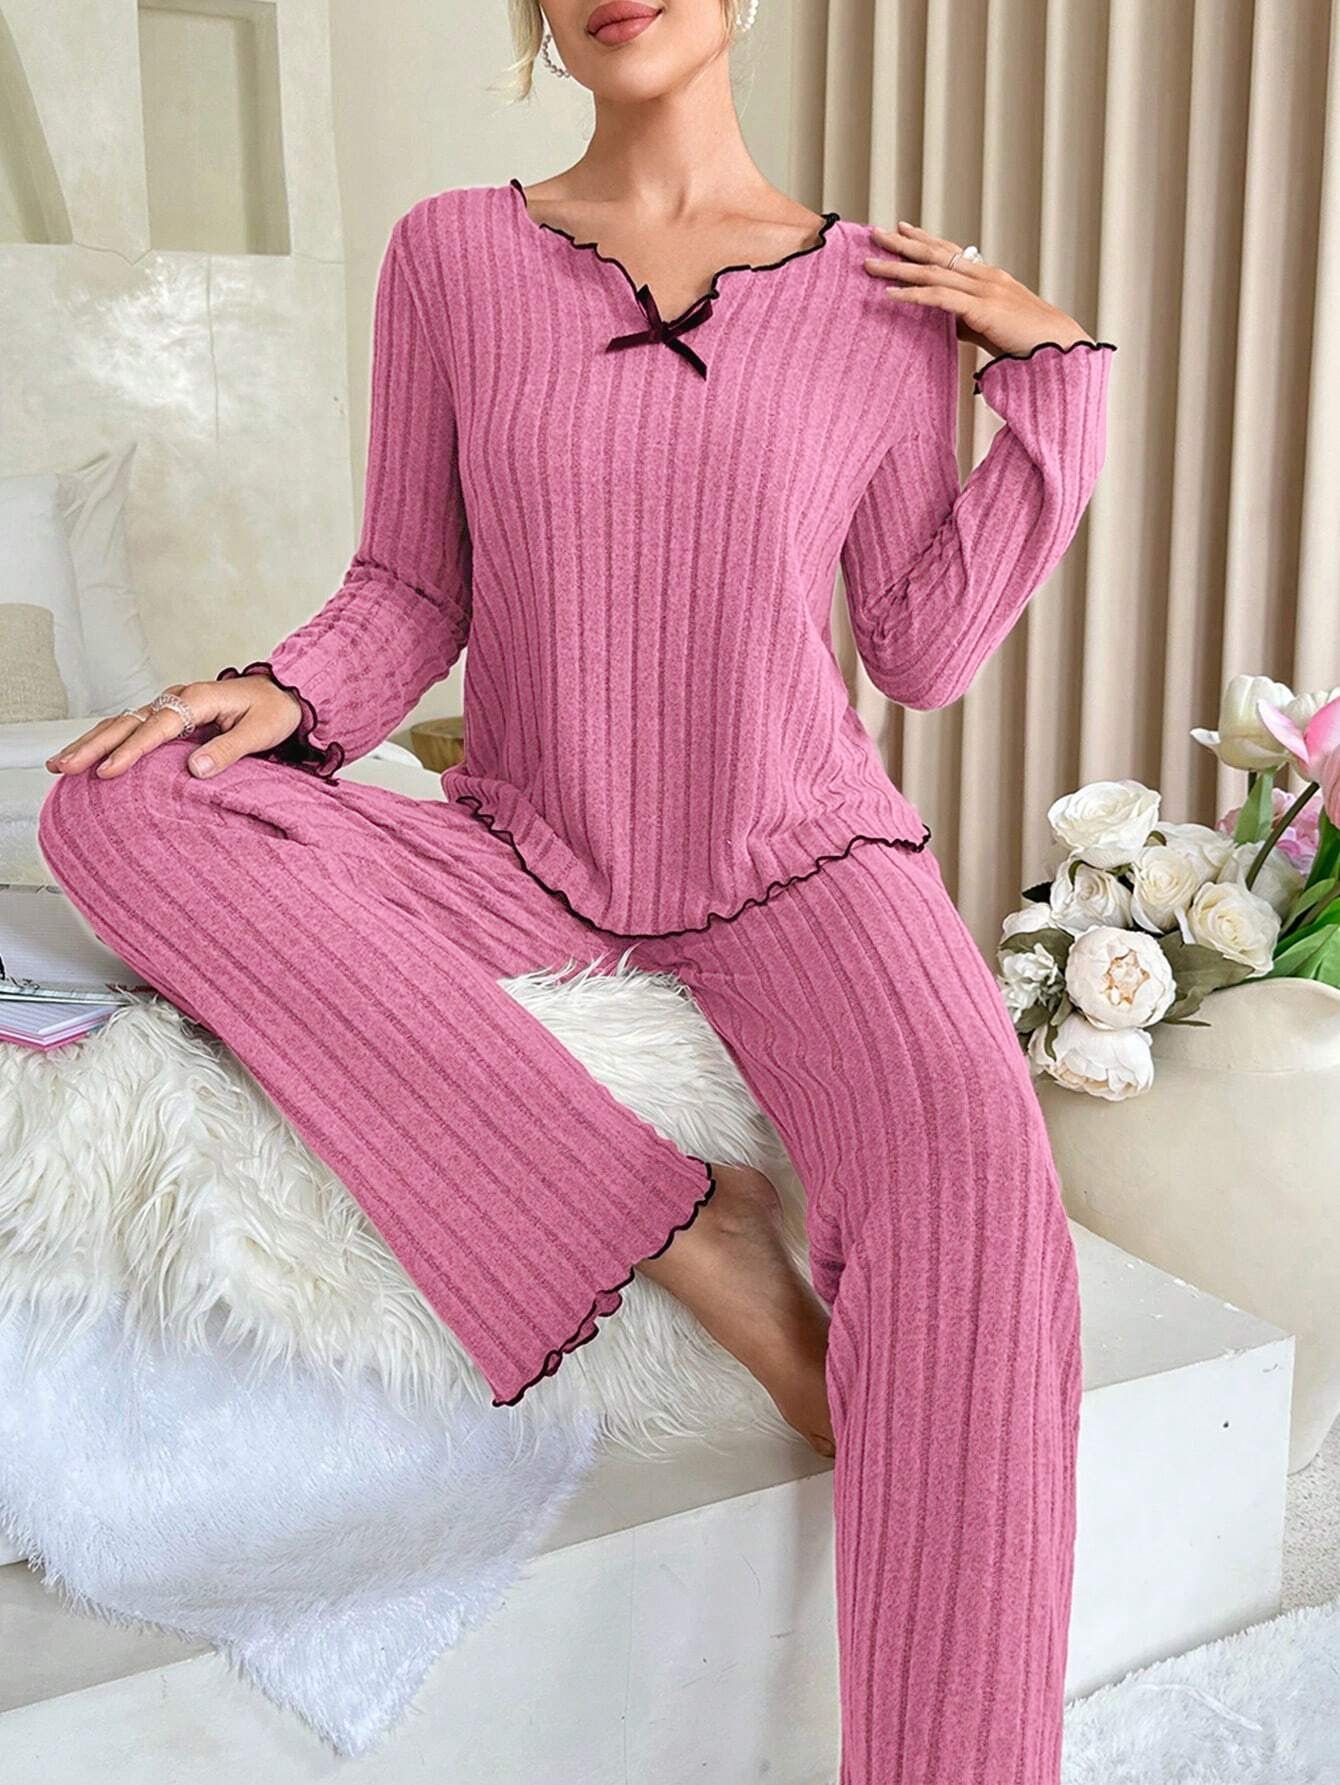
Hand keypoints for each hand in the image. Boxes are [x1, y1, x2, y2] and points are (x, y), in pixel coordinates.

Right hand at [44, 675, 303, 780]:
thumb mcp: (261, 732)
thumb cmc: (275, 712)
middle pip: (128, 722)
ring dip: (91, 742)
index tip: (109, 772)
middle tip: (64, 766)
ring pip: (122, 723)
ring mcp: (171, 704)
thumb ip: (229, 750)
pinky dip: (107, 741)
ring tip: (61, 764)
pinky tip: (88, 756)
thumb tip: (195, 770)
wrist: (285, 694)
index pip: (157, 727)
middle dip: (93, 745)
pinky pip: (132, 727)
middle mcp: (178, 697)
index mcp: (199, 698)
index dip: (131, 750)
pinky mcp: (170, 715)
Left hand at [862, 220, 1094, 359]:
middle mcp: (984, 276)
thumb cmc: (1029, 340)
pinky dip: (912, 295)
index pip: (951, 251)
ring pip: (932, 273)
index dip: (925, 239)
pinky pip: (938, 298)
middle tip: (875, 233)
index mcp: (988, 277)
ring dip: (898, 268)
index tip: (902, 228)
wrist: (1059, 347)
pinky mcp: (981, 309)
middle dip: (903, 243)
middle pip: (936, 254)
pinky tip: (889, 295)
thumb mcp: (993, 325)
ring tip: (869, 264)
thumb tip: (947, 323)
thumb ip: (969, 320)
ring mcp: (983, 290)